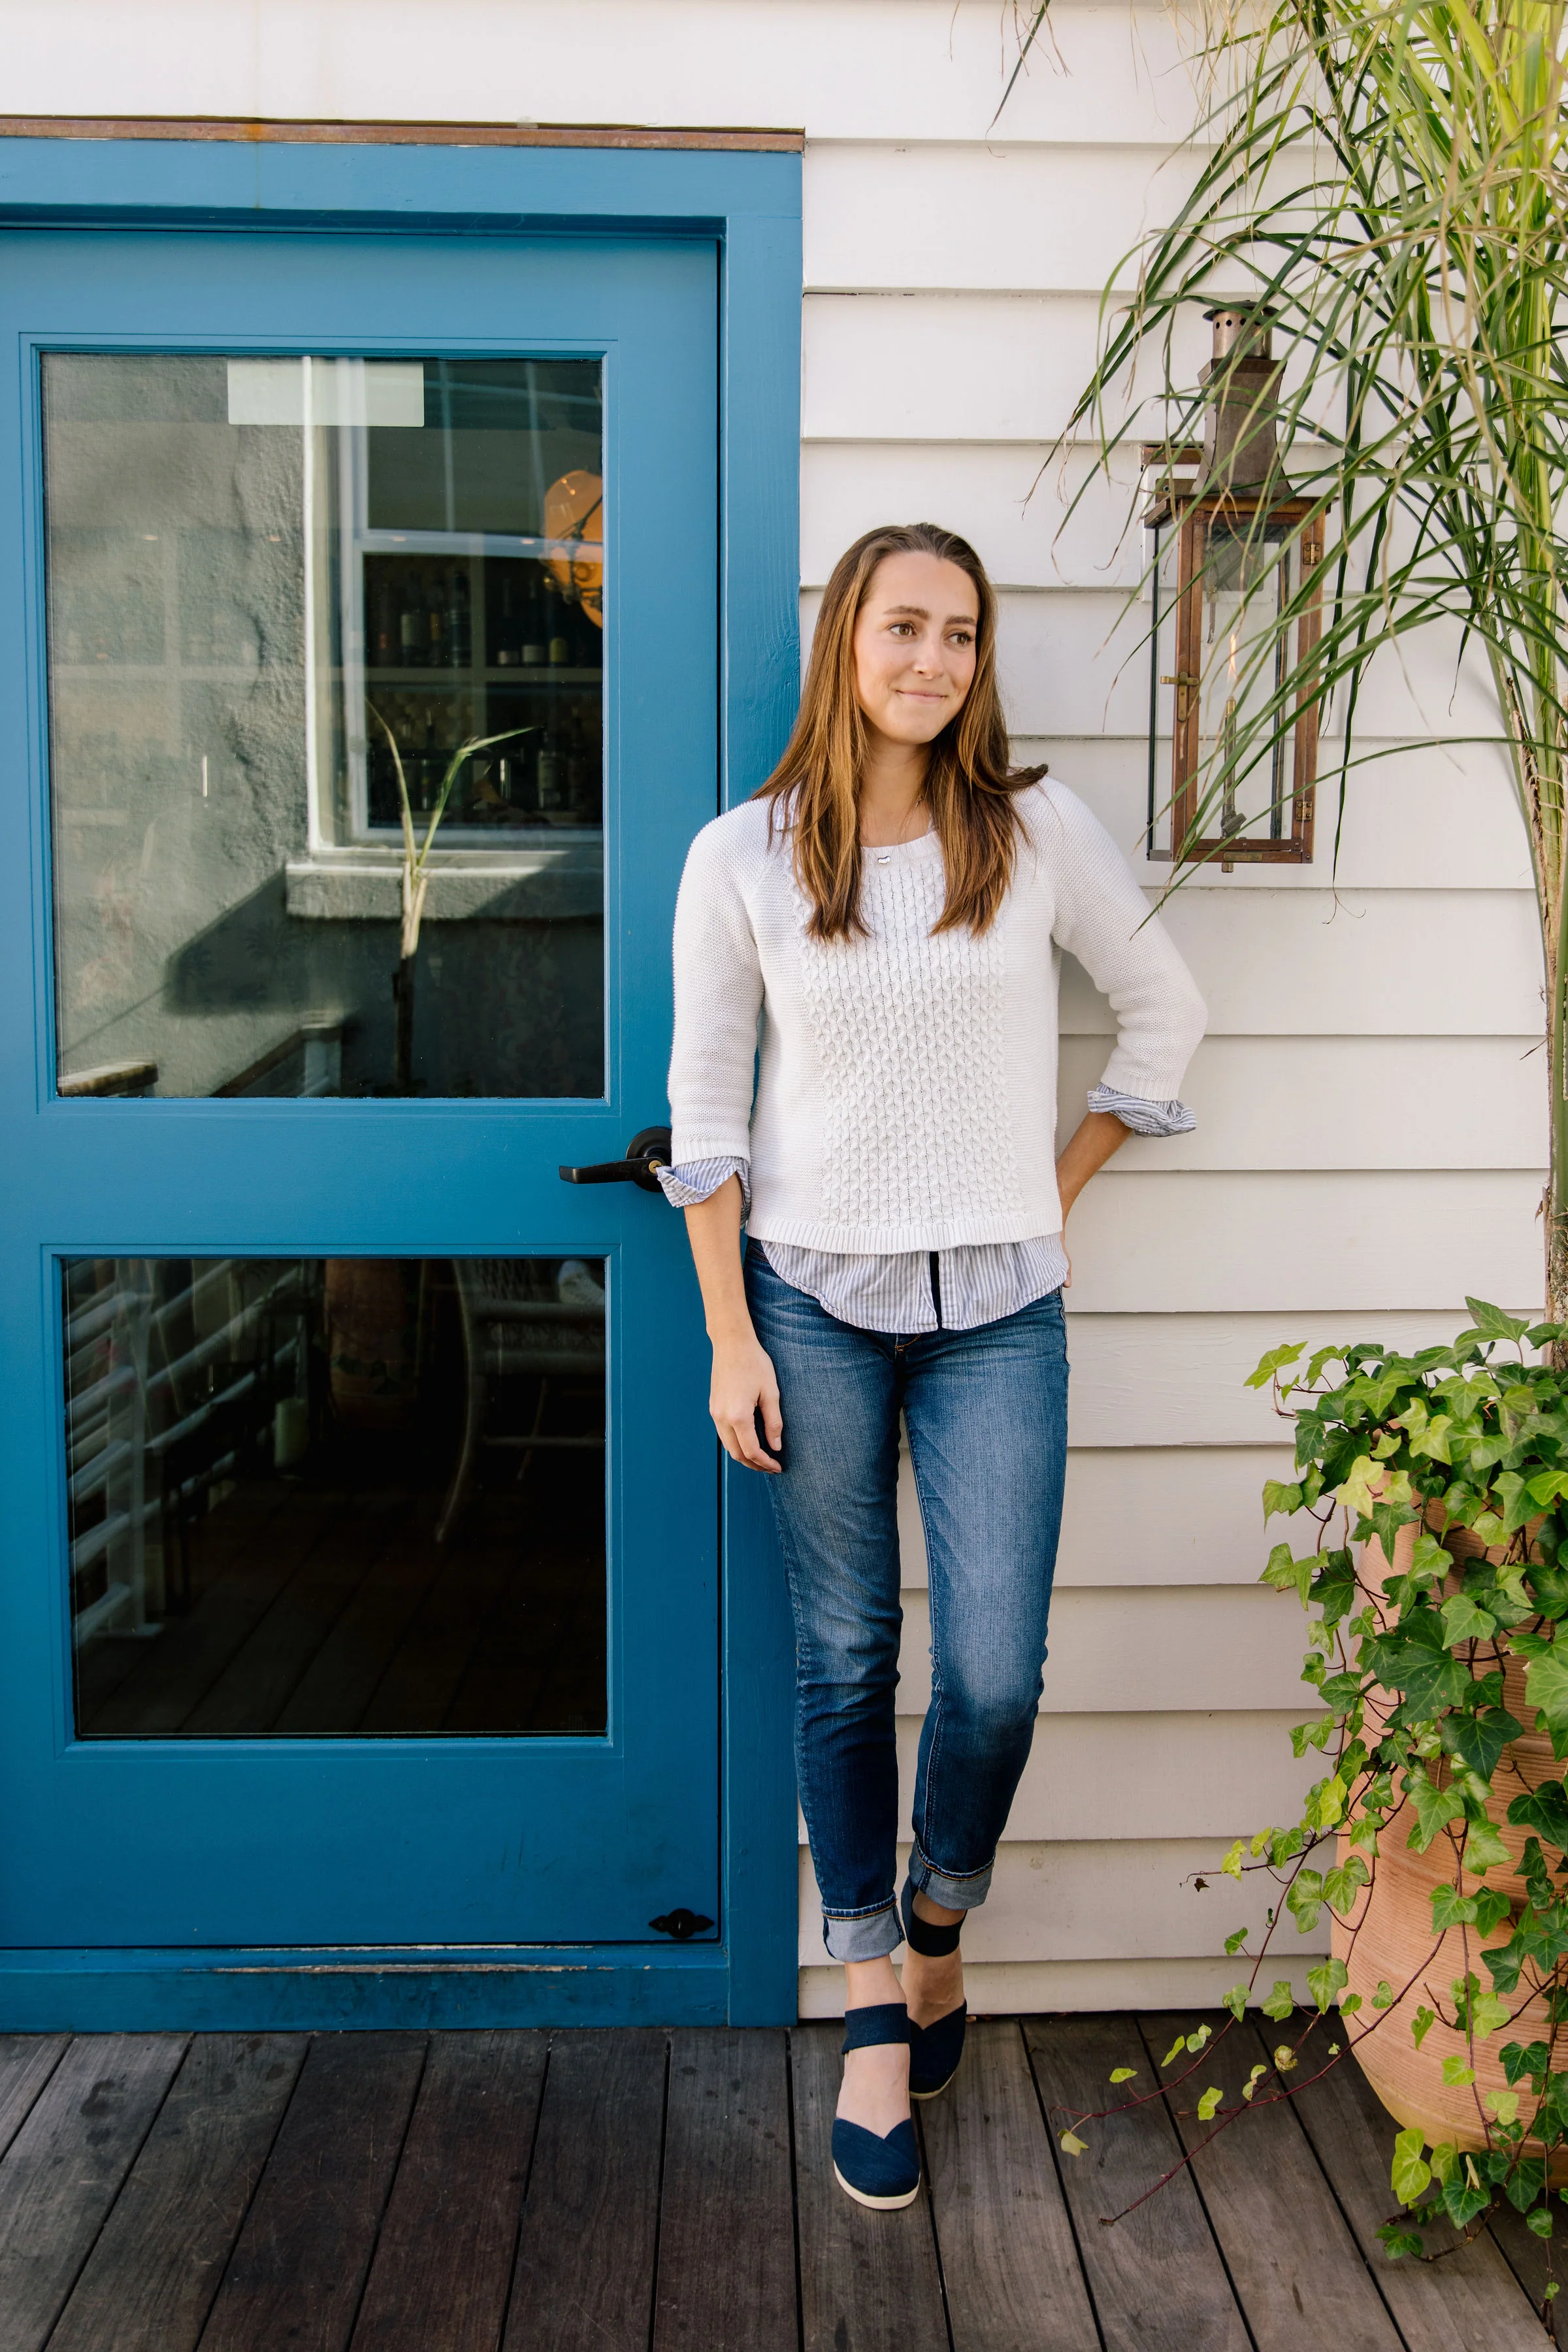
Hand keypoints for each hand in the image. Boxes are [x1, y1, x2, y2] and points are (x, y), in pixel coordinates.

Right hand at [709, 1331, 783, 1471]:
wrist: (731, 1343)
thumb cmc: (754, 1363)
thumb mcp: (771, 1393)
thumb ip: (773, 1422)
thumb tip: (775, 1446)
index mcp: (738, 1416)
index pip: (752, 1451)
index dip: (765, 1463)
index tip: (778, 1467)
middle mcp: (722, 1418)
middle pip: (737, 1454)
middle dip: (754, 1464)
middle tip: (771, 1467)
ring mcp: (714, 1413)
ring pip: (728, 1446)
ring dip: (744, 1455)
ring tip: (762, 1457)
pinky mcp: (713, 1407)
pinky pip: (723, 1434)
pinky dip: (736, 1443)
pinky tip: (749, 1441)